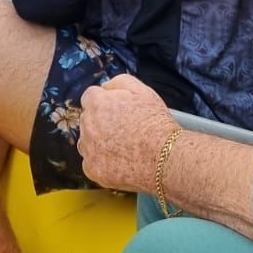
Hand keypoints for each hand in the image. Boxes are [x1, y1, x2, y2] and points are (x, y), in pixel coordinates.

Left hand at [77, 75, 175, 193]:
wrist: (166, 157)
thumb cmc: (155, 123)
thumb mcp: (141, 90)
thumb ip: (117, 83)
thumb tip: (104, 87)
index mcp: (96, 103)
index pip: (90, 98)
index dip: (105, 103)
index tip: (117, 111)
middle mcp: (88, 125)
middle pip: (87, 120)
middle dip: (100, 122)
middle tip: (123, 130)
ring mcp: (89, 149)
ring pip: (86, 142)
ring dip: (98, 142)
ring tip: (122, 147)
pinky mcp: (93, 170)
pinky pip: (91, 163)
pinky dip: (101, 163)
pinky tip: (119, 161)